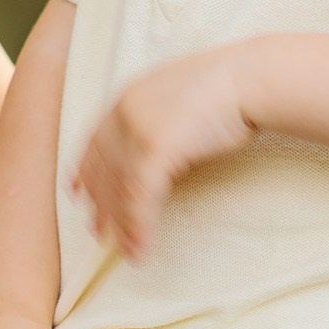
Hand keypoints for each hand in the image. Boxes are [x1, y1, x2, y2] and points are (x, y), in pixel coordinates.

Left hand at [71, 46, 255, 260]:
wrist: (250, 78)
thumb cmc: (229, 86)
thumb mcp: (179, 97)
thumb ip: (159, 119)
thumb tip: (159, 149)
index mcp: (128, 96)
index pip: (95, 141)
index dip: (85, 170)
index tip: (78, 192)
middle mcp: (125, 111)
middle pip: (102, 169)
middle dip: (100, 204)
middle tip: (99, 231)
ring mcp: (138, 130)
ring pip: (119, 189)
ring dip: (121, 225)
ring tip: (125, 250)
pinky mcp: (156, 150)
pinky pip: (139, 199)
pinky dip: (139, 228)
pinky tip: (140, 248)